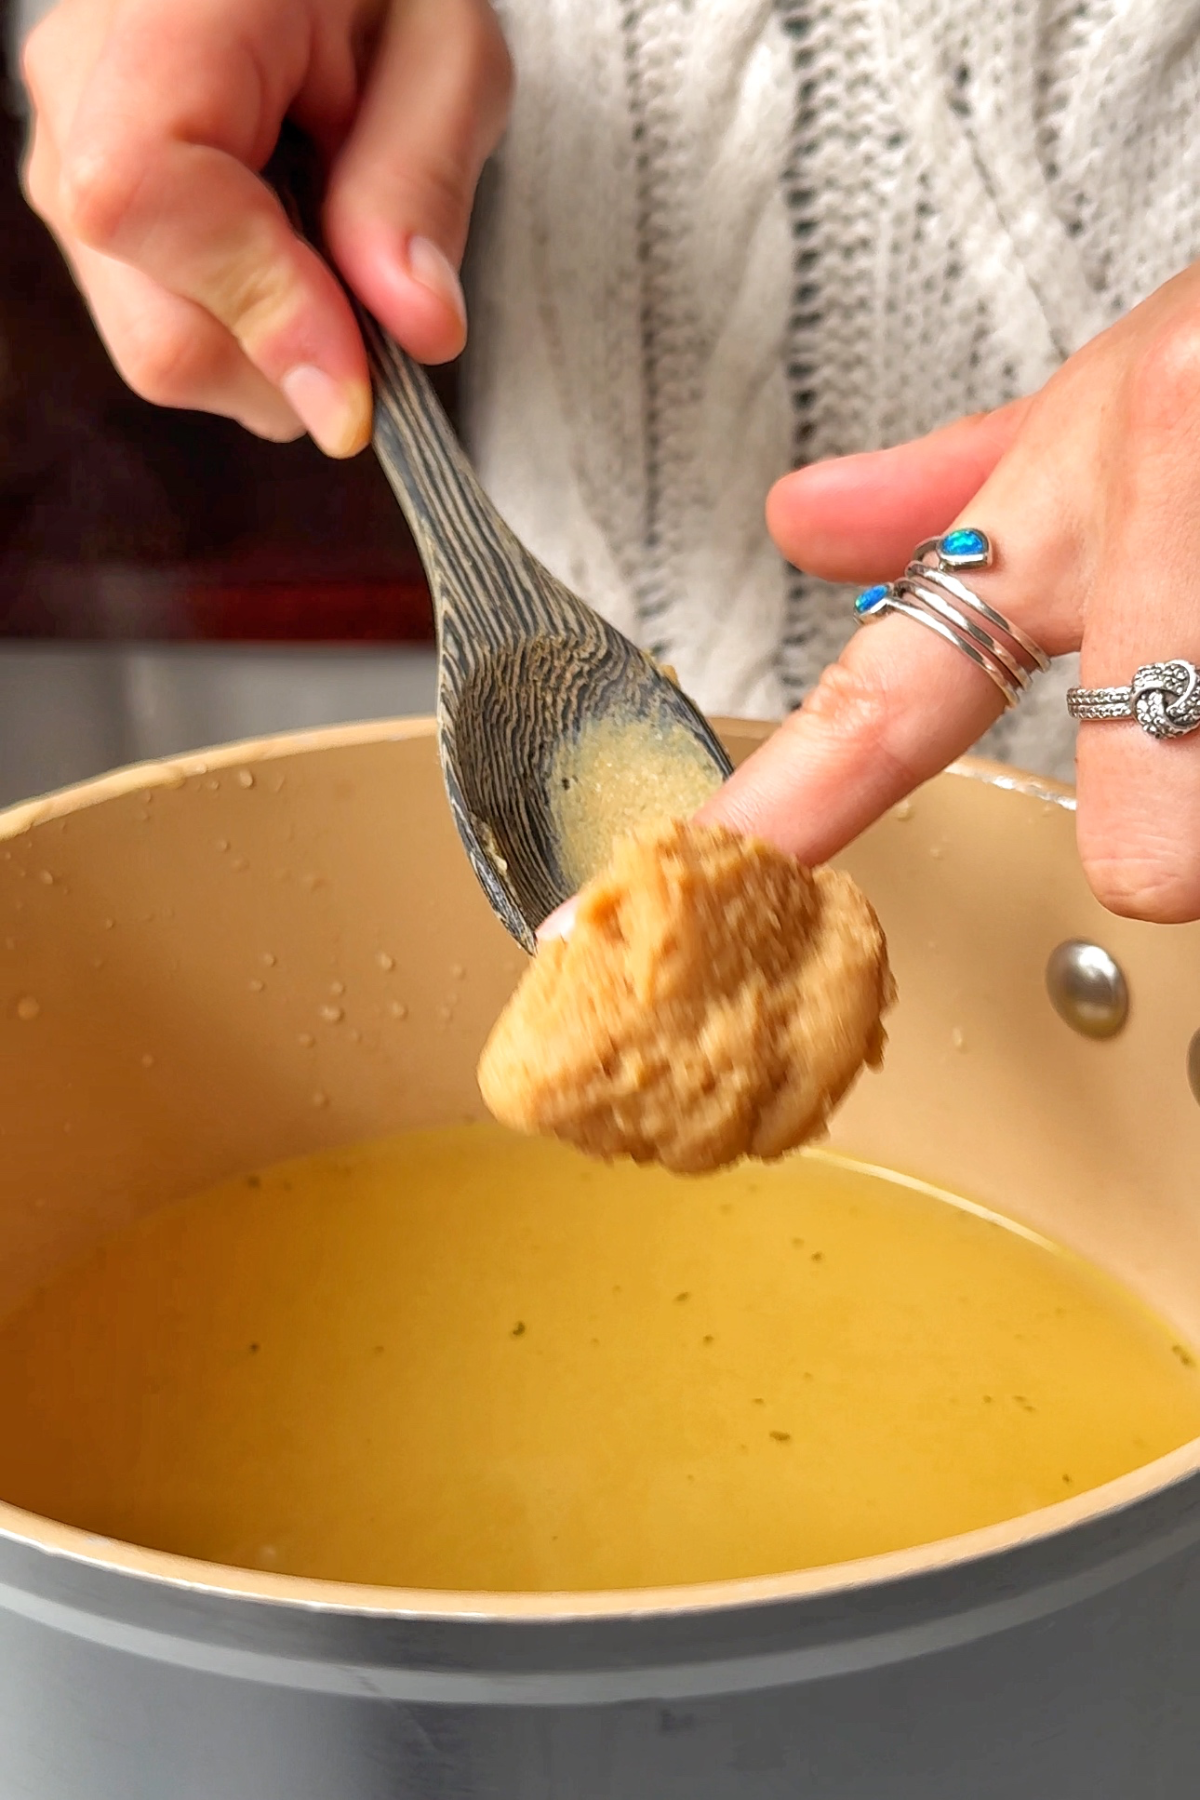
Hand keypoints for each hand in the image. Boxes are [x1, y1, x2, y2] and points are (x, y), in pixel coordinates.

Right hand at [21, 0, 510, 453]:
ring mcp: (62, 154)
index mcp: (167, 9)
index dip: (259, 308)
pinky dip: (252, 331)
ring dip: (277, 349)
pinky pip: (164, 334)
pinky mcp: (80, 208)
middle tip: (376, 300)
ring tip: (330, 248)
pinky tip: (287, 253)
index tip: (360, 376)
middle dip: (292, 362)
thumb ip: (422, 182)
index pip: (140, 192)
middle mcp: (78, 83)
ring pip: (160, 351)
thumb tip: (419, 329)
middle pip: (157, 327)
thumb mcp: (445, 52)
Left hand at [700, 262, 1199, 924]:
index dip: (801, 795)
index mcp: (1075, 497)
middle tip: (1198, 765)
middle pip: (1152, 849)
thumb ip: (962, 493)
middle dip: (1186, 833)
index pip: (901, 684)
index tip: (725, 870)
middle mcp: (1171, 511)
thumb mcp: (1118, 405)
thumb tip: (802, 521)